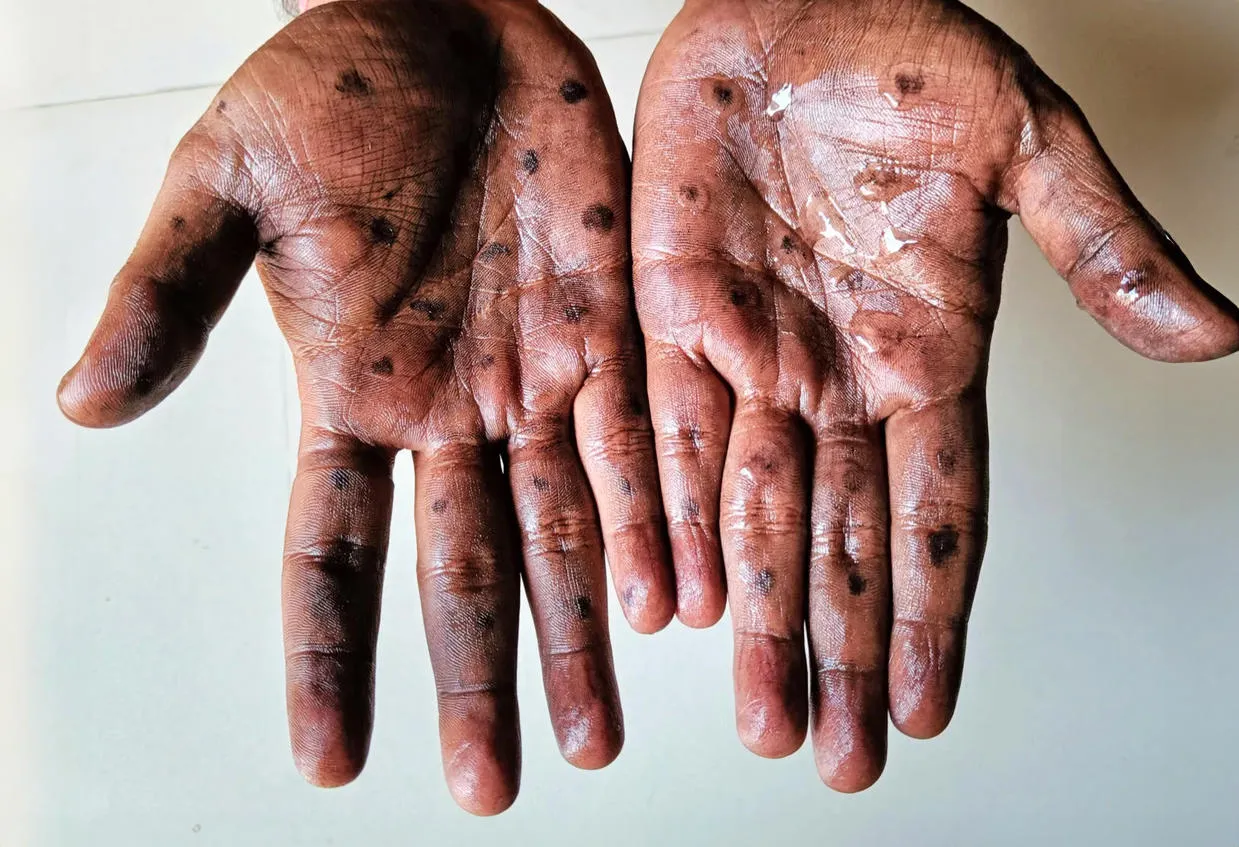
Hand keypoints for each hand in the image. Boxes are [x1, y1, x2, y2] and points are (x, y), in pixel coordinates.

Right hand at [58, 0, 673, 813]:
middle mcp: (449, 411)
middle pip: (464, 571)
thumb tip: (82, 404)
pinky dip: (656, 522)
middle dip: (480, 678)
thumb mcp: (228, 181)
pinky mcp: (611, 332)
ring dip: (582, 633)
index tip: (330, 762)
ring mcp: (535, 378)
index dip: (328, 658)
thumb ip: (169, 291)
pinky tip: (674, 603)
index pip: (331, 553)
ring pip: (563, 531)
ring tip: (594, 738)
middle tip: (498, 785)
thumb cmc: (332, 88)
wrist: (446, 17)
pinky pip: (641, 440)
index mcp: (351, 393)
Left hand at [632, 0, 1238, 791]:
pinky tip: (680, 604)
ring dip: (761, 618)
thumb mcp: (1023, 142)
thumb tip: (1215, 337)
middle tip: (840, 760)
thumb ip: (1096, 245)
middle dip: (843, 651)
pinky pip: (667, 434)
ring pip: (754, 513)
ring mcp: (753, 354)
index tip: (927, 705)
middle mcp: (838, 378)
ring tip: (766, 720)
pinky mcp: (673, 318)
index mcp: (927, 352)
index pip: (938, 515)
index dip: (933, 611)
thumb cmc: (903, 57)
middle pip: (844, 543)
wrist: (787, 0)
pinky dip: (671, 520)